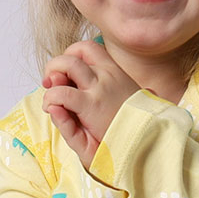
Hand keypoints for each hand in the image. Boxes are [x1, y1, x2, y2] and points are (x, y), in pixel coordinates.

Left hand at [41, 41, 140, 168]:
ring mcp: (99, 89)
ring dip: (52, 75)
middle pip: (76, 52)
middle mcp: (108, 75)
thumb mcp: (133, 110)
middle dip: (56, 64)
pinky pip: (62, 93)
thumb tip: (147, 91)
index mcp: (116, 73)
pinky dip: (51, 98)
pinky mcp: (91, 106)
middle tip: (51, 84)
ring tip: (51, 97)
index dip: (72, 56)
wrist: (144, 148)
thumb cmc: (134, 131)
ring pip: (67, 64)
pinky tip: (53, 108)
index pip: (89, 49)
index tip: (66, 75)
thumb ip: (135, 98)